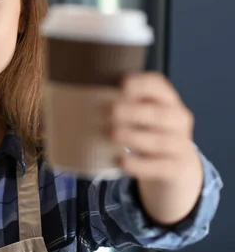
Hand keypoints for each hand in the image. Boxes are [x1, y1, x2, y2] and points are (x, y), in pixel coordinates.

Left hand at [108, 71, 202, 224]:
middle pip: (159, 114)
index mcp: (167, 99)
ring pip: (159, 140)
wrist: (177, 164)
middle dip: (134, 111)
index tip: (120, 84)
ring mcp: (180, 145)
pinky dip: (138, 165)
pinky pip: (158, 167)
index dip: (141, 83)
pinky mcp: (174, 168)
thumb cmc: (149, 130)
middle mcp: (178, 119)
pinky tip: (121, 161)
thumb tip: (73, 96)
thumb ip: (120, 101)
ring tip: (111, 134)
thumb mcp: (142, 112)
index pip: (158, 84)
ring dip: (133, 137)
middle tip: (110, 111)